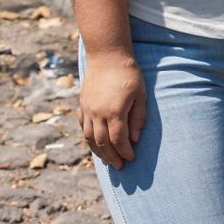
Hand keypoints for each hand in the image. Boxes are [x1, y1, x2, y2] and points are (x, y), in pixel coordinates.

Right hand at [79, 51, 145, 168]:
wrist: (107, 56)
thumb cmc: (129, 74)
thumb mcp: (140, 95)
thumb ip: (138, 118)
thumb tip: (135, 139)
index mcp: (114, 111)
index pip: (118, 139)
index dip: (125, 151)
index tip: (132, 159)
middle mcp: (97, 114)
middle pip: (102, 142)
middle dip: (111, 157)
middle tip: (119, 167)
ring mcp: (87, 110)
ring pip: (90, 138)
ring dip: (98, 151)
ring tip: (107, 160)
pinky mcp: (82, 106)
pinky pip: (83, 128)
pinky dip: (89, 139)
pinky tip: (96, 144)